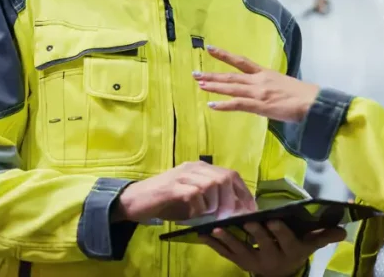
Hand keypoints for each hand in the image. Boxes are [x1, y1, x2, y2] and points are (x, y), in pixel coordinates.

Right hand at [113, 161, 257, 223]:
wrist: (134, 201)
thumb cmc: (165, 202)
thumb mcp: (193, 199)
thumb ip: (212, 200)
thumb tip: (235, 212)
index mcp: (201, 168)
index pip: (231, 174)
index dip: (243, 192)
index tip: (250, 209)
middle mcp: (194, 168)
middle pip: (225, 178)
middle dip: (232, 200)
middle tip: (230, 217)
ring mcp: (182, 175)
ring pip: (212, 184)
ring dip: (215, 204)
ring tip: (208, 215)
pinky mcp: (172, 186)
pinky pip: (194, 194)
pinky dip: (199, 207)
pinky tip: (194, 214)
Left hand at [194, 46, 319, 122]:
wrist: (313, 102)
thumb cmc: (303, 95)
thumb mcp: (284, 84)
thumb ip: (271, 86)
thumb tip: (265, 91)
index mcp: (266, 73)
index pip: (241, 61)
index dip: (225, 55)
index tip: (210, 49)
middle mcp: (259, 80)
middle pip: (231, 76)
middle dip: (212, 74)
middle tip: (195, 74)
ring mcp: (258, 92)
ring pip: (231, 88)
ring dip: (214, 86)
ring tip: (200, 84)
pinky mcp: (260, 105)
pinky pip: (238, 104)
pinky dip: (224, 105)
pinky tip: (211, 105)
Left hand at [200, 220, 344, 276]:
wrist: (281, 274)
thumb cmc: (297, 251)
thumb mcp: (312, 245)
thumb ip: (325, 235)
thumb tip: (345, 227)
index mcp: (291, 251)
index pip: (286, 240)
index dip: (279, 231)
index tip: (273, 219)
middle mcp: (273, 259)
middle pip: (263, 244)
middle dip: (255, 233)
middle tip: (247, 220)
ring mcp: (254, 262)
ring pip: (241, 251)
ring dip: (229, 240)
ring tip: (217, 229)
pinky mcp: (240, 263)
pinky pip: (226, 254)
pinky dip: (215, 245)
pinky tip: (203, 235)